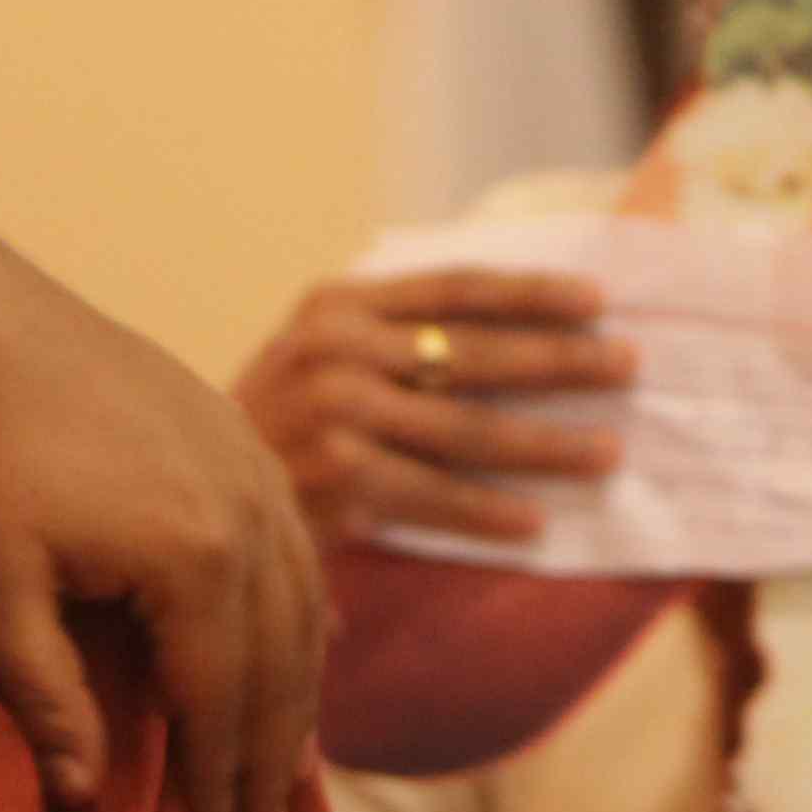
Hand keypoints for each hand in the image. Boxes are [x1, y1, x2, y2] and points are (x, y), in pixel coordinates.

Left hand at [0, 249, 329, 811]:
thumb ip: (45, 693)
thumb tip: (86, 798)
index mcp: (194, 556)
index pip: (222, 700)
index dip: (220, 783)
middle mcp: (251, 513)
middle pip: (279, 664)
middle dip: (271, 758)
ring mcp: (259, 471)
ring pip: (305, 610)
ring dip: (297, 698)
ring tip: (282, 773)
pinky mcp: (248, 442)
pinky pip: (301, 554)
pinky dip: (304, 625)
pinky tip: (293, 666)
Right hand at [231, 270, 633, 550]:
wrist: (181, 484)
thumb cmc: (273, 417)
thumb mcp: (321, 349)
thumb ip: (397, 332)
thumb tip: (516, 325)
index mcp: (339, 303)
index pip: (457, 287)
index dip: (532, 290)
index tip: (599, 299)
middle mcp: (337, 349)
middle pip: (476, 351)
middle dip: (561, 359)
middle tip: (630, 366)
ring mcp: (336, 414)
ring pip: (468, 428)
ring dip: (546, 442)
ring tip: (608, 450)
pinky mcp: (335, 482)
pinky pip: (433, 497)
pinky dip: (488, 511)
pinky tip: (536, 523)